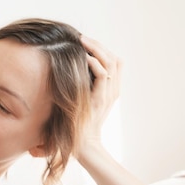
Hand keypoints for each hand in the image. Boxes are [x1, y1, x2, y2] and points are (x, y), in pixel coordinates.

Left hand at [76, 35, 123, 159]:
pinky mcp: (100, 99)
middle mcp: (113, 90)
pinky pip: (102, 76)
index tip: (85, 43)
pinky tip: (82, 58)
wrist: (83, 146)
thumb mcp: (81, 103)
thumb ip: (82, 89)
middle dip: (98, 45)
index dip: (103, 50)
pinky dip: (94, 63)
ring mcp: (108, 95)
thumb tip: (69, 74)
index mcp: (111, 90)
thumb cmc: (78, 127)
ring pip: (110, 63)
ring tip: (82, 41)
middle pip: (115, 59)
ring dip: (96, 49)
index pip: (115, 62)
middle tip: (82, 38)